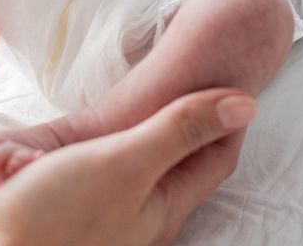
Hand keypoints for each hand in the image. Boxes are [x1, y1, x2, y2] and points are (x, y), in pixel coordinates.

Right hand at [0, 89, 256, 245]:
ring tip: (133, 106)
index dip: (224, 116)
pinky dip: (97, 152)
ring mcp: (110, 223)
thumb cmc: (57, 216)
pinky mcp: (75, 222)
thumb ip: (180, 130)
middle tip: (179, 85)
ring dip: (138, 134)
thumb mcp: (127, 161)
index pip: (217, 157)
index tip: (223, 78)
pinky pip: (101, 179)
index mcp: (167, 206)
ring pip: (140, 170)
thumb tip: (246, 105)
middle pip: (181, 164)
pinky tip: (83, 143)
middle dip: (183, 125)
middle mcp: (145, 220)